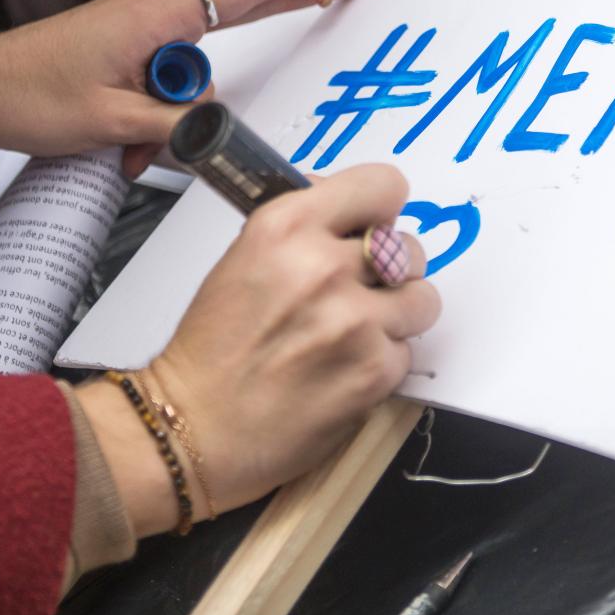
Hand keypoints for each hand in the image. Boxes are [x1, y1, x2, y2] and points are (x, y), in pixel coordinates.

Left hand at [0, 0, 375, 176]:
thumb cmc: (26, 95)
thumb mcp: (111, 121)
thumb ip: (176, 122)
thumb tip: (214, 126)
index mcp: (156, 16)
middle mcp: (152, 14)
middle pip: (240, 10)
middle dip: (293, 1)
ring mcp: (139, 32)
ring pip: (192, 73)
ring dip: (175, 117)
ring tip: (129, 150)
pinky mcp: (125, 52)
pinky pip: (164, 82)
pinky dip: (154, 117)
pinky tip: (125, 146)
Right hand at [76, 165, 440, 533]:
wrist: (192, 429)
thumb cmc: (213, 348)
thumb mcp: (246, 257)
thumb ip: (305, 227)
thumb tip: (351, 208)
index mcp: (286, 226)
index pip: (382, 186)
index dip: (380, 211)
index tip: (371, 228)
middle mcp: (324, 266)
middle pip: (409, 246)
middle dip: (390, 271)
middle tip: (357, 294)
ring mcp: (355, 320)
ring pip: (421, 299)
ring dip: (395, 318)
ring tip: (352, 336)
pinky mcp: (375, 371)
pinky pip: (407, 352)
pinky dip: (382, 363)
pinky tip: (342, 373)